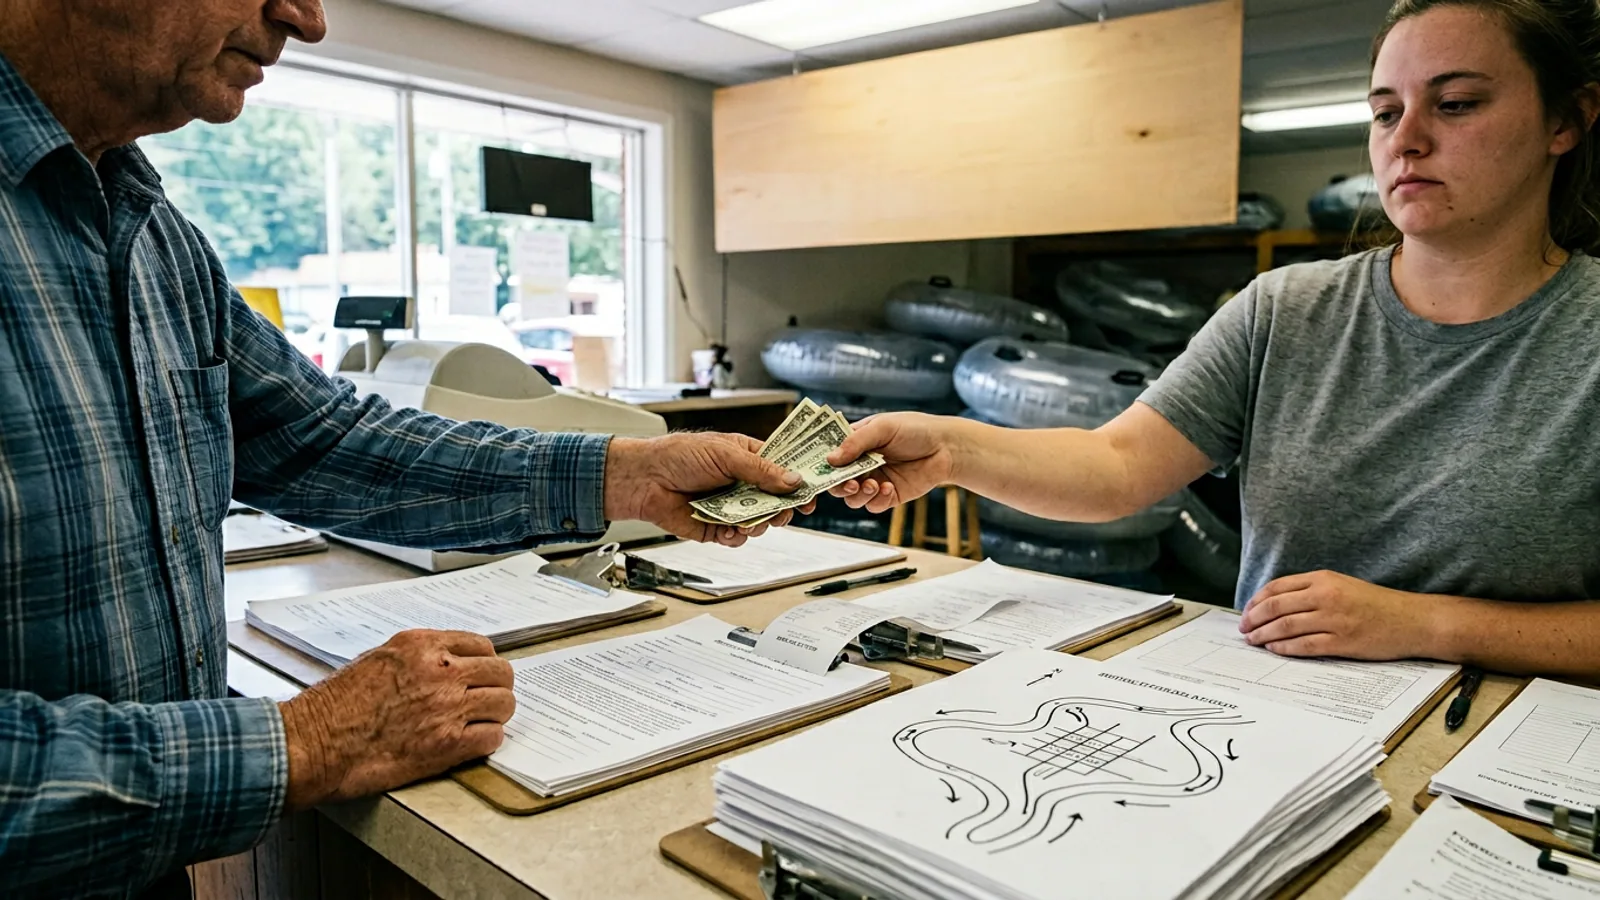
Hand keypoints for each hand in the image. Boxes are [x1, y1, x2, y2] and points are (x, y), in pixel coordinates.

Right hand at [278, 630, 514, 809]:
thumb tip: (442, 665)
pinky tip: (472, 744)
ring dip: (495, 716)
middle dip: (497, 688)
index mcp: (422, 646)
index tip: (482, 675)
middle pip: (500, 673)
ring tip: (480, 724)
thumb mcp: (376, 660)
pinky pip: (492, 738)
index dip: (485, 663)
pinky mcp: (447, 744)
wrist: (313, 745)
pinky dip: (487, 742)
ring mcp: (447, 707)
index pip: (481, 645)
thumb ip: (416, 659)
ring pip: (503, 704)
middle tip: (487, 702)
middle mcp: (440, 671)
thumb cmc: (333, 707)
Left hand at [603, 433, 815, 546]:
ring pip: (759, 523)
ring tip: (751, 523)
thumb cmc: (679, 455)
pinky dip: (737, 538)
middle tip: (783, 514)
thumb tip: (793, 480)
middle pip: (775, 501)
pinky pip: (736, 538)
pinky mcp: (715, 527)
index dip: (798, 482)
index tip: (811, 493)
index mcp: (747, 459)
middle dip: (782, 510)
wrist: (644, 479)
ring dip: (759, 525)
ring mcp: (729, 507)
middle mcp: (741, 484)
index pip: (782, 470)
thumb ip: (761, 470)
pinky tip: (731, 531)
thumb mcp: (725, 454)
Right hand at [825, 413, 959, 514]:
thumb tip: (830, 460)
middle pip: (836, 482)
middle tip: (849, 482)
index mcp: (855, 443)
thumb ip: (855, 442)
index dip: (820, 466)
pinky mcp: (889, 495)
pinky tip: (887, 487)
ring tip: (870, 484)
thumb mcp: (882, 427)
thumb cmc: (915, 429)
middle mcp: (861, 464)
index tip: (816, 472)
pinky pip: (873, 506)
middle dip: (838, 485)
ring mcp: (874, 480)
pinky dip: (876, 500)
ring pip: (852, 498)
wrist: (947, 447)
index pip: (829, 457)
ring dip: (857, 494)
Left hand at [1238, 570, 1444, 659]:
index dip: (1256, 601)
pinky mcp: (1342, 642)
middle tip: (1244, 629)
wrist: (1412, 620)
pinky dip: (1285, 648)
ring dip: (1264, 635)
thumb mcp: (1341, 585)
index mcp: (1323, 579)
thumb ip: (1311, 591)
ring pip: (1286, 627)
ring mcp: (1334, 620)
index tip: (1247, 612)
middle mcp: (1326, 596)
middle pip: (1276, 607)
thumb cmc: (1377, 604)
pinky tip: (1275, 650)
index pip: (1277, 587)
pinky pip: (1304, 646)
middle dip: (1254, 619)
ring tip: (1254, 641)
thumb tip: (1276, 605)